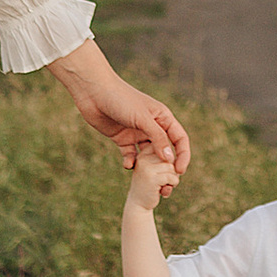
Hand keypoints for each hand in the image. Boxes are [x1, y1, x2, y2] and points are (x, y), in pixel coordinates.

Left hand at [52, 44, 190, 175]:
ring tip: (147, 181)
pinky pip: (130, 155)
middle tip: (165, 183)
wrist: (93, 92)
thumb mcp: (142, 118)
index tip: (179, 171)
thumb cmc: (121, 99)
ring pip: (148, 156)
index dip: (182, 155)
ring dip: (149, 169)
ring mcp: (137, 133)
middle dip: (166, 167)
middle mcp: (152, 126)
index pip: (179, 138)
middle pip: (165, 150)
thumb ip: (157, 138)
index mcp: (162, 117)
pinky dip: (130, 162)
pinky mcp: (122, 138)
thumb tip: (170, 159)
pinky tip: (127, 165)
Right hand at [125, 144, 180, 209]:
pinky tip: (165, 191)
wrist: (139, 204)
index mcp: (143, 154)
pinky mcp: (152, 179)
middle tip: (164, 181)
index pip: (166, 150)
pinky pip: (172, 177)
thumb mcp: (156, 170)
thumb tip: (177, 165)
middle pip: (170, 158)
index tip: (162, 172)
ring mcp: (146, 168)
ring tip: (164, 185)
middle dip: (172, 170)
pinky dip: (173, 184)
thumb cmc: (150, 185)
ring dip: (173, 178)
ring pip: (172, 167)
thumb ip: (166, 162)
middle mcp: (143, 158)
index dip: (169, 162)